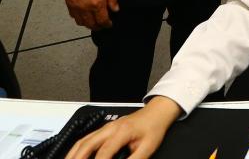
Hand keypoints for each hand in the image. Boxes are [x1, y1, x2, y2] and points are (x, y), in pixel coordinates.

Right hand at [65, 0, 118, 30]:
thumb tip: (115, 9)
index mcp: (97, 4)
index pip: (102, 20)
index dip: (106, 24)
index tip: (109, 24)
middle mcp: (85, 9)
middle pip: (91, 24)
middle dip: (97, 27)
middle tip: (102, 26)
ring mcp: (76, 7)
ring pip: (81, 22)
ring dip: (87, 24)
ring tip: (93, 22)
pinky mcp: (69, 4)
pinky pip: (73, 16)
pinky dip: (78, 18)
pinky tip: (83, 16)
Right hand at [66, 96, 181, 158]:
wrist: (157, 112)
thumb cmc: (153, 128)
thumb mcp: (149, 147)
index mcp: (122, 131)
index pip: (104, 151)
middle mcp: (110, 128)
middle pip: (87, 144)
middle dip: (77, 158)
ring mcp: (106, 127)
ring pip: (83, 140)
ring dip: (73, 154)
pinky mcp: (104, 129)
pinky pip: (86, 138)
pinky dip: (77, 149)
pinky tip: (74, 156)